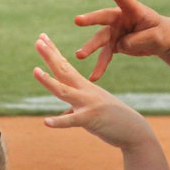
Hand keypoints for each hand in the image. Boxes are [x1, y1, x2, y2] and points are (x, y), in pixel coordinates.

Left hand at [33, 33, 154, 150]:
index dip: (53, 52)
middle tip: (38, 41)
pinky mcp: (91, 120)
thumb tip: (65, 114)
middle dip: (50, 56)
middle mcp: (85, 91)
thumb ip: (76, 110)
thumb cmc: (114, 121)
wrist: (135, 131)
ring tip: (35, 71)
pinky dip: (59, 122)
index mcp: (85, 87)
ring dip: (49, 81)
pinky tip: (46, 122)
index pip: (66, 66)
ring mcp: (88, 104)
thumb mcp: (93, 112)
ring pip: (64, 91)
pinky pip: (72, 121)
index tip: (42, 38)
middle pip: (64, 71)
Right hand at [74, 0, 169, 80]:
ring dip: (90, 48)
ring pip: (100, 40)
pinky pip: (105, 56)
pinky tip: (93, 76)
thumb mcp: (157, 37)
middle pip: (103, 18)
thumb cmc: (161, 33)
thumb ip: (139, 39)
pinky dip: (100, 66)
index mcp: (133, 10)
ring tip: (79, 55)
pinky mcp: (114, 44)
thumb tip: (120, 45)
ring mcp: (115, 31)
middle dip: (91, 19)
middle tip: (77, 20)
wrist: (160, 40)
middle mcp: (120, 18)